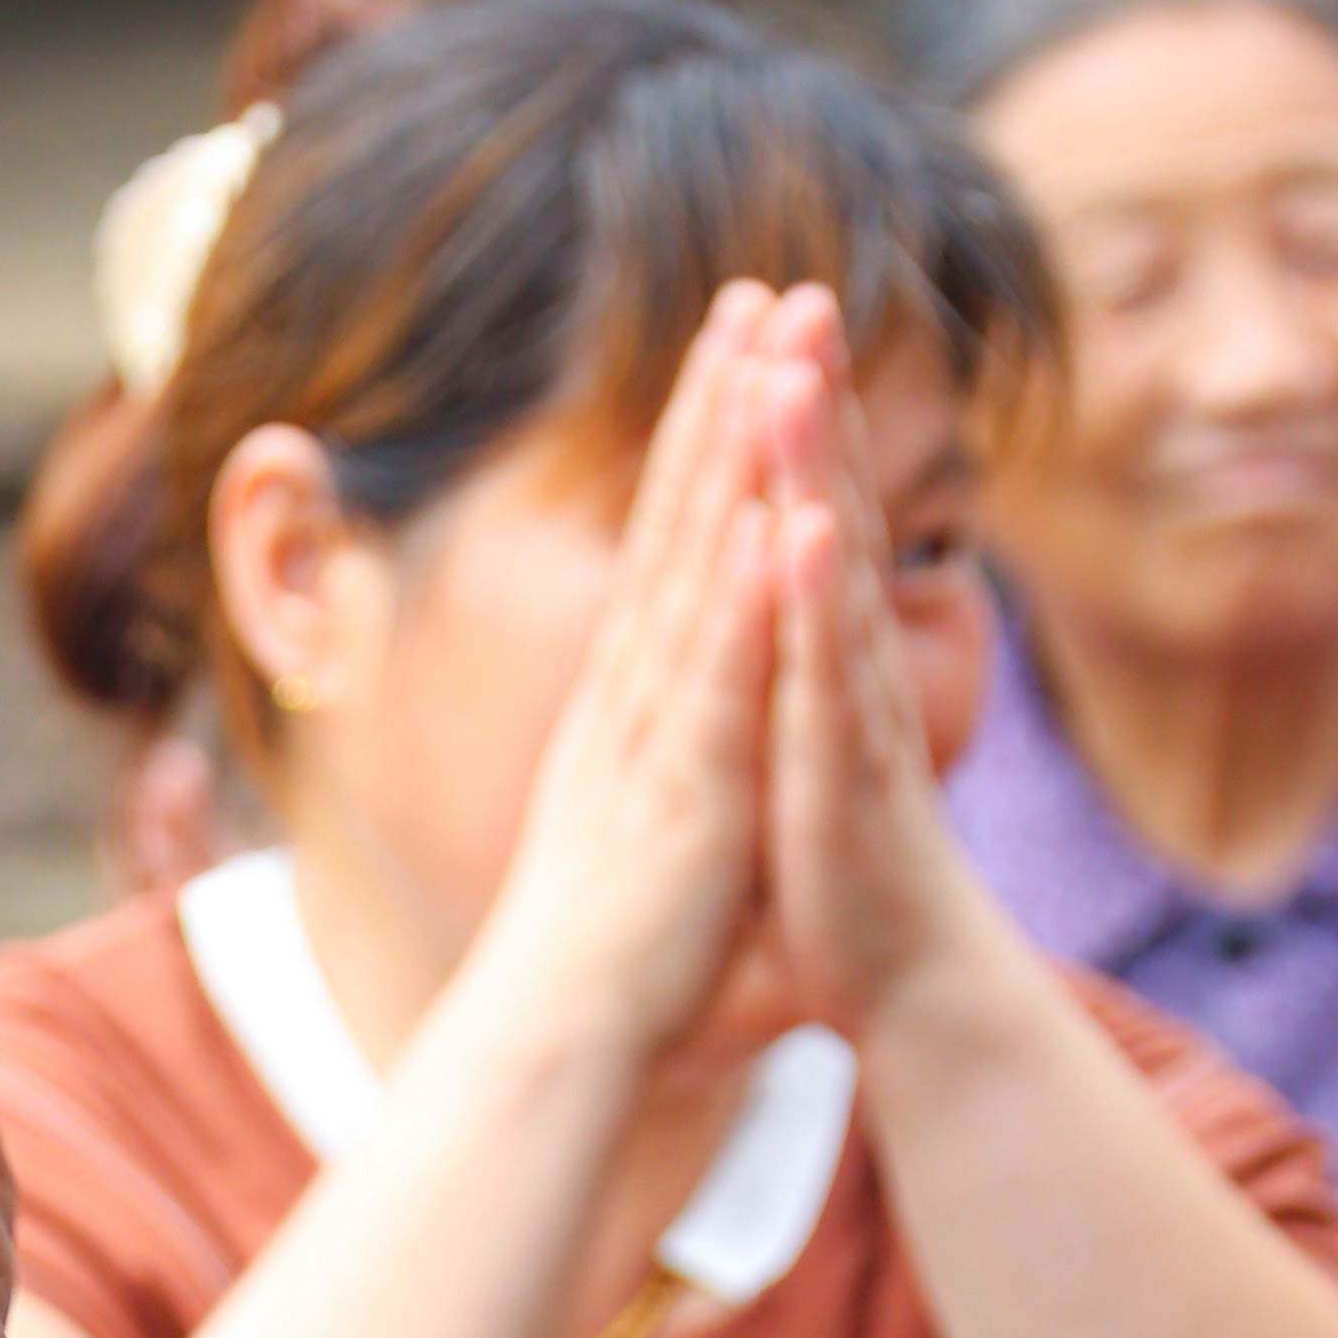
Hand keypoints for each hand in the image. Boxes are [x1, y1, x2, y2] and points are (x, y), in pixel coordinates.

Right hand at [460, 285, 788, 1071]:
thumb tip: (676, 776)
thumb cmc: (609, 972)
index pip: (670, 548)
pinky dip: (751, 597)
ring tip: (775, 354)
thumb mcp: (649, 852)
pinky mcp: (690, 790)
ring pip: (702, 568)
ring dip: (736, 458)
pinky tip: (779, 513)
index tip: (732, 353)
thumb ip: (675, 794)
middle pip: (681, 520)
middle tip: (761, 290)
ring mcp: (660, 736)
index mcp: (634, 709)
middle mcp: (638, 699)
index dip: (700, 444)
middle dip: (721, 399)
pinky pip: (724, 678)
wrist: (558, 1046)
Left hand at [755, 308, 977, 1026]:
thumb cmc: (844, 868)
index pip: (805, 511)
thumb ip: (785, 672)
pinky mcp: (842, 777)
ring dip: (816, 472)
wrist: (906, 984)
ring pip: (831, 575)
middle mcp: (845, 665)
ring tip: (795, 376)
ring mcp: (849, 715)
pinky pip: (823, 681)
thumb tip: (769, 602)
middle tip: (799, 291)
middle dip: (813, 401)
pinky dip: (812, 606)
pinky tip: (802, 533)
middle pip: (831, 508)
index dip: (787, 418)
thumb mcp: (794, 748)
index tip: (762, 320)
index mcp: (820, 656)